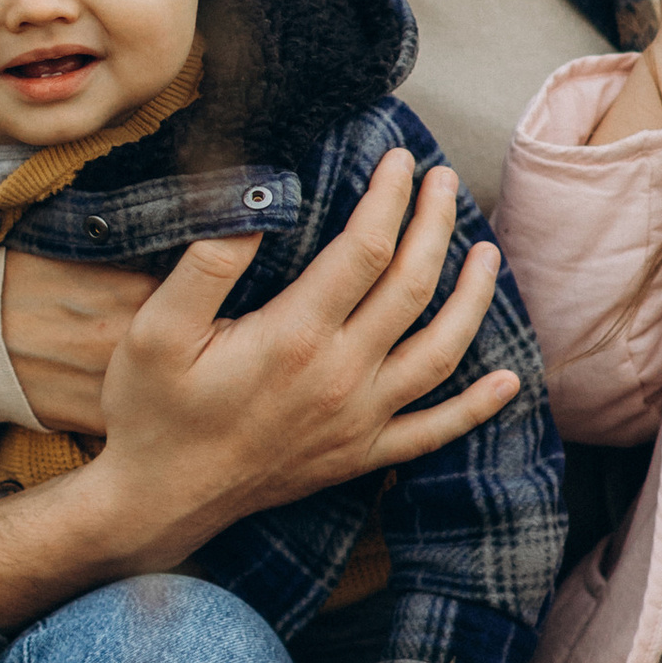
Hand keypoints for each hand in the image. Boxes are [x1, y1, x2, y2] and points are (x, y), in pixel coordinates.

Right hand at [0, 149, 510, 624]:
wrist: (157, 501)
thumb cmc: (152, 411)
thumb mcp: (155, 329)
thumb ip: (206, 262)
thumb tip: (255, 201)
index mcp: (295, 336)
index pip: (366, 248)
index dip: (390, 197)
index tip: (401, 161)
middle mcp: (341, 377)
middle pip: (413, 287)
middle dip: (435, 224)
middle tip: (443, 182)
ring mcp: (359, 421)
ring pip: (441, 351)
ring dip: (472, 297)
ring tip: (485, 252)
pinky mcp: (362, 455)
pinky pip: (436, 431)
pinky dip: (477, 406)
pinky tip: (509, 380)